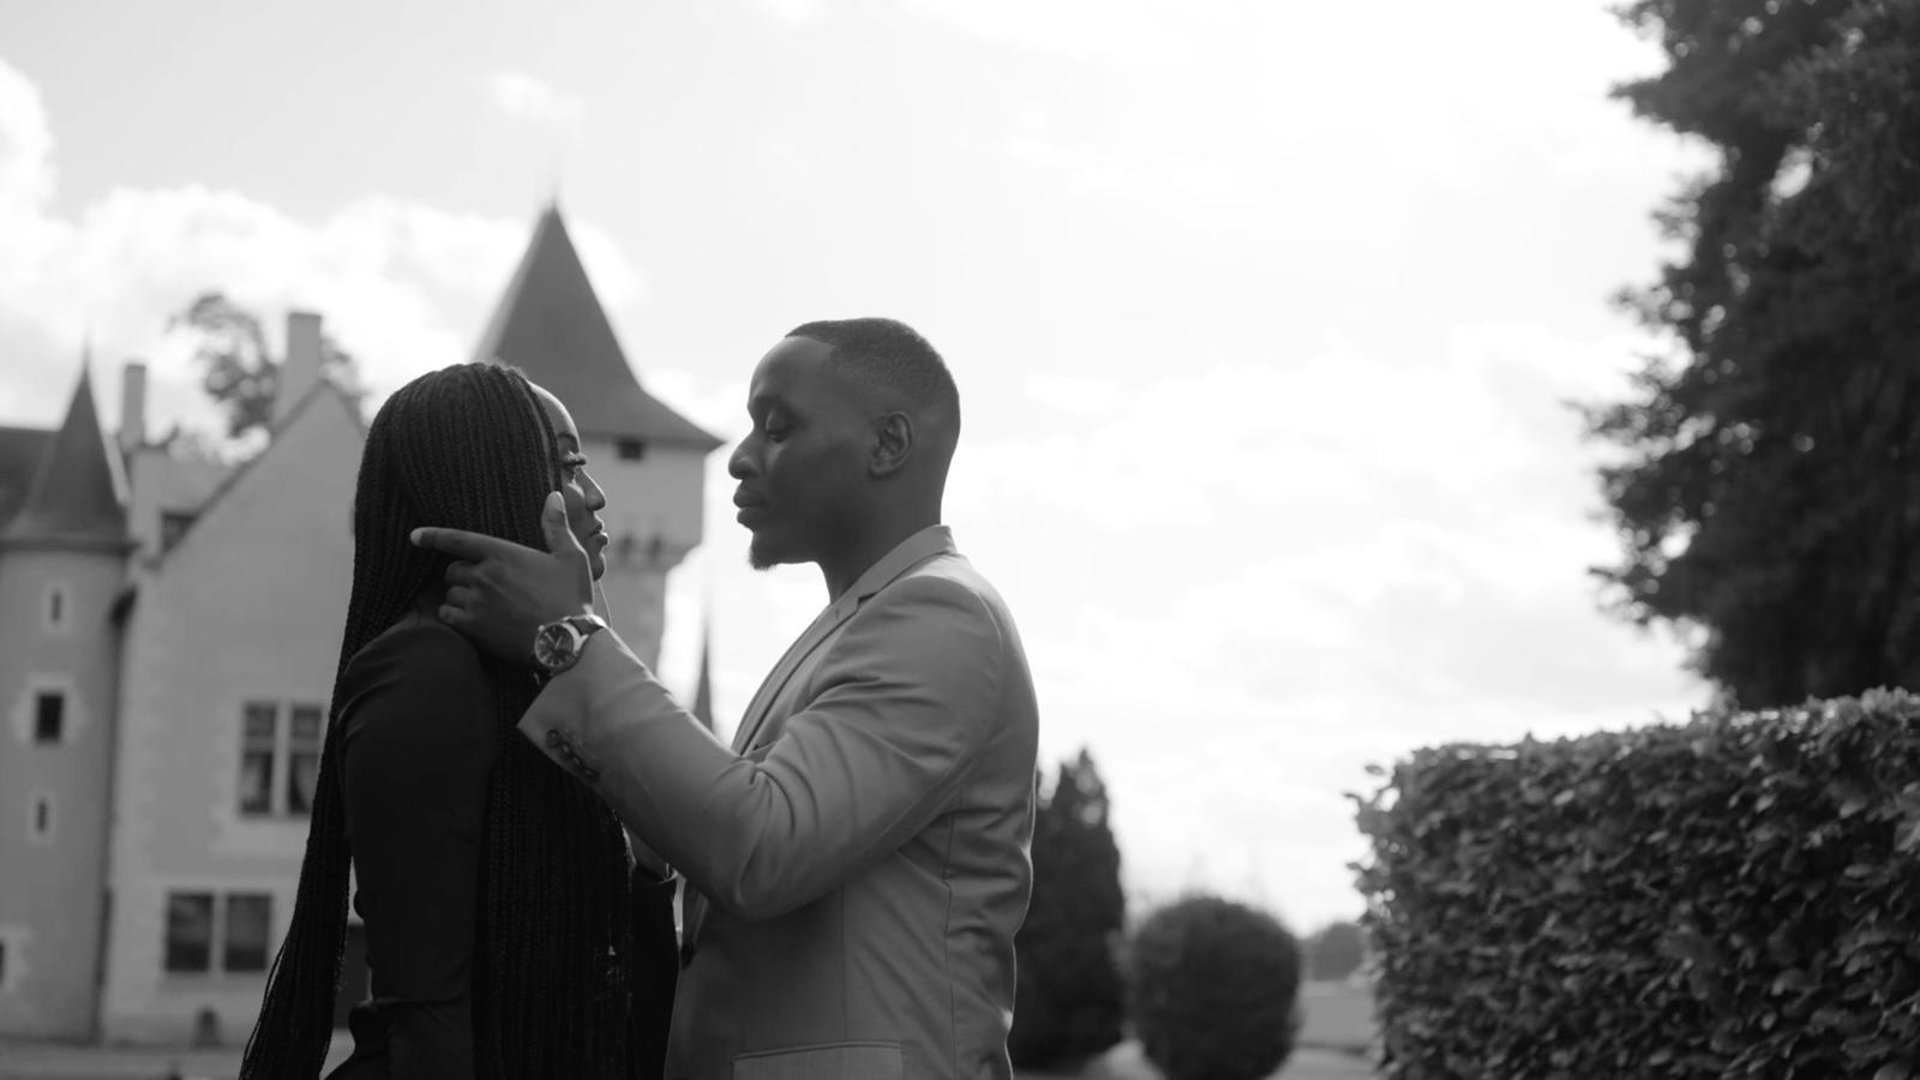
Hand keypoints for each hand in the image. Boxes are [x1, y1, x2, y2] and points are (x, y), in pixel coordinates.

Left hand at [410, 491, 594, 664]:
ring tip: (480, 604)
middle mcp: (484, 574)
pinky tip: (468, 619)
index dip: (433, 536)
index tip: (415, 536)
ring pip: (450, 593)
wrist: (567, 641)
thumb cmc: (571, 597)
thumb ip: (556, 526)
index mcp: (503, 553)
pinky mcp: (473, 626)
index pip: (458, 540)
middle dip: (462, 575)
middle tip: (481, 584)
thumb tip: (554, 496)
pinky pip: (447, 615)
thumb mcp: (570, 557)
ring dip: (459, 596)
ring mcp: (477, 601)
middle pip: (453, 570)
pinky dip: (452, 615)